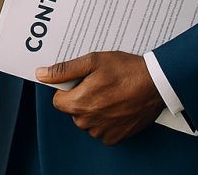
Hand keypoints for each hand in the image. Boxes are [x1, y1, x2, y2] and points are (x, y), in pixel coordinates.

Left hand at [36, 51, 164, 145]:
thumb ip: (64, 70)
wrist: (156, 83)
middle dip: (80, 98)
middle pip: (72, 111)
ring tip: (109, 92)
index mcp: (79, 103)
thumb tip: (41, 74)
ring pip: (87, 121)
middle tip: (97, 83)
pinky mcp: (117, 137)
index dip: (67, 89)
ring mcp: (104, 131)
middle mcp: (89, 122)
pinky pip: (102, 130)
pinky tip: (116, 105)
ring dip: (93, 109)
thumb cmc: (124, 70)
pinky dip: (106, 120)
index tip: (80, 80)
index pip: (58, 101)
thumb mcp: (92, 61)